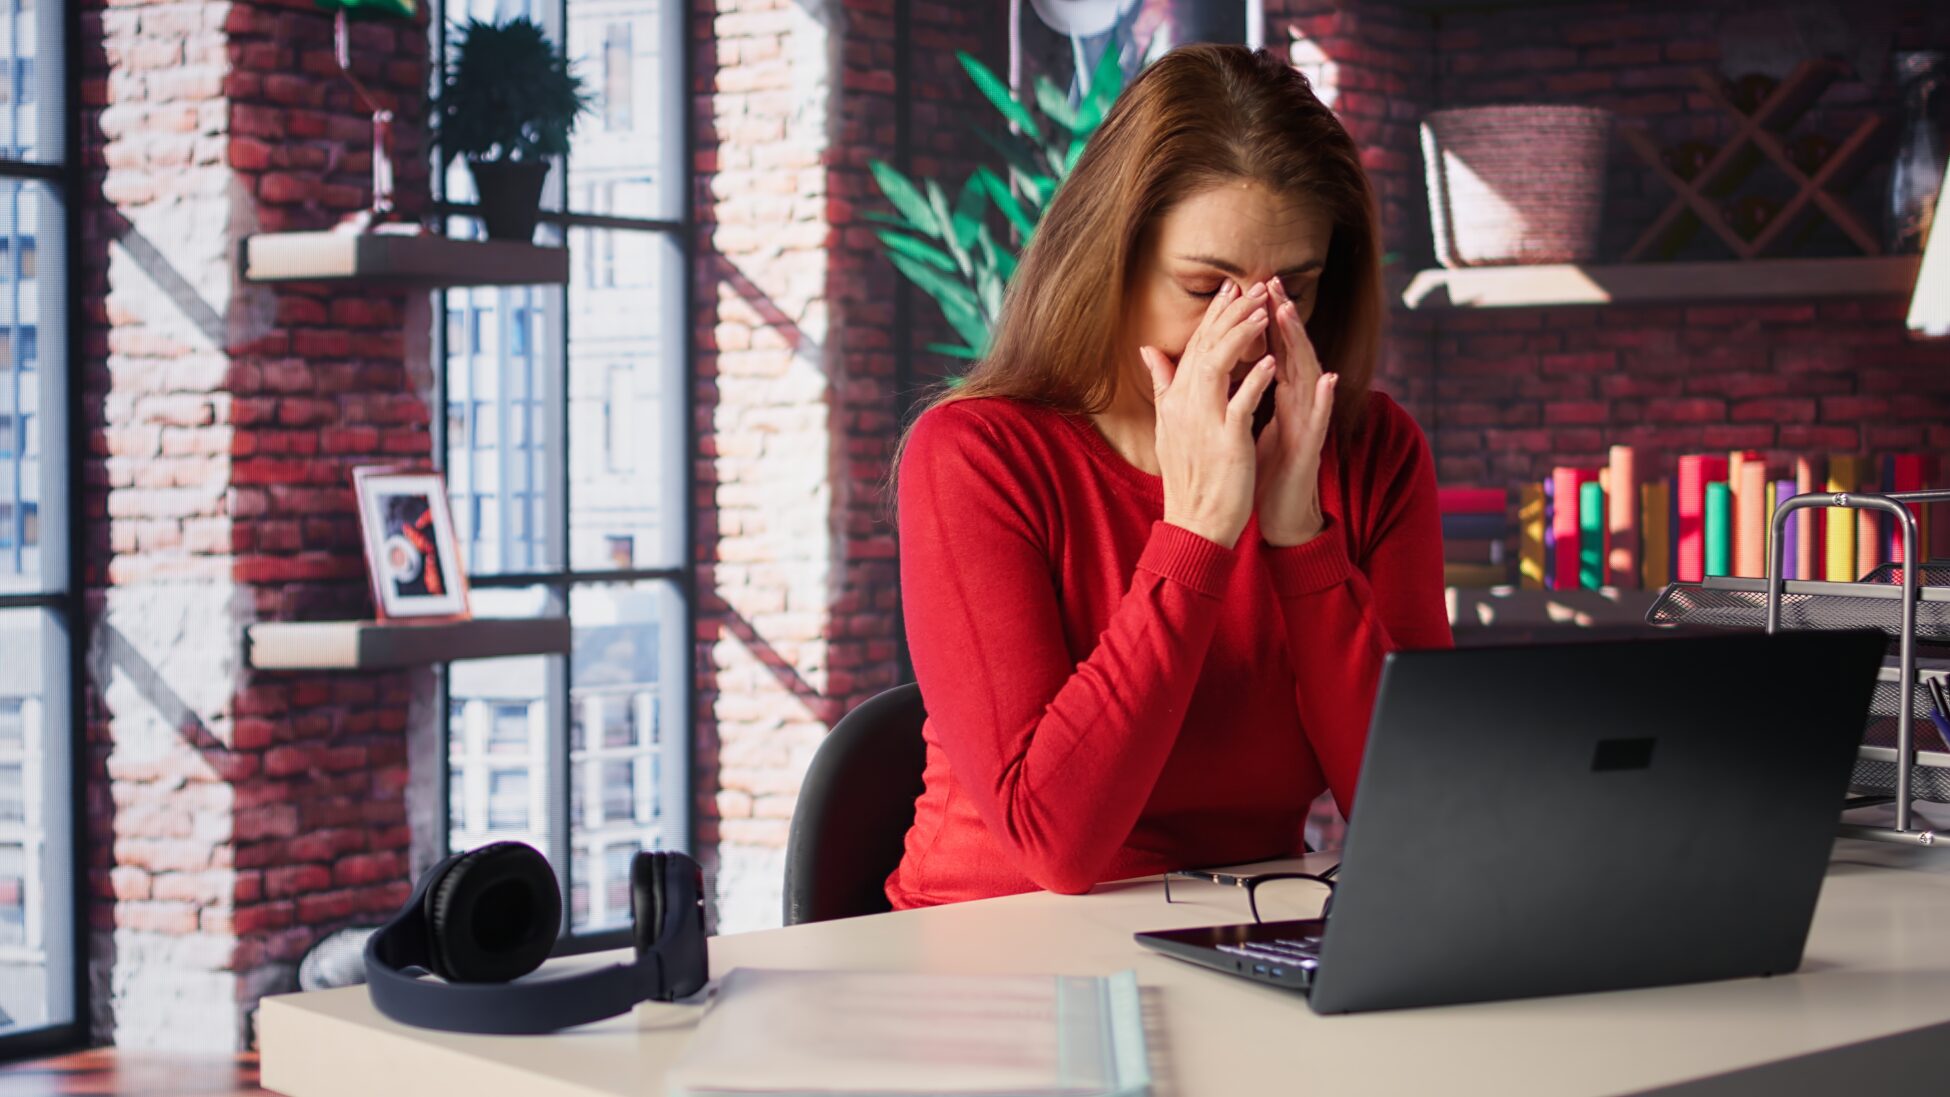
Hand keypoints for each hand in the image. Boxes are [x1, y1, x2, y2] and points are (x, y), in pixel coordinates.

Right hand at [1141, 281, 1280, 548]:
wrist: (1194, 522)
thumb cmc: (1189, 476)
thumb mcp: (1168, 426)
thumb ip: (1163, 385)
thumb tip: (1148, 350)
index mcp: (1176, 400)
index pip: (1194, 347)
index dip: (1212, 316)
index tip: (1228, 288)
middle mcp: (1186, 406)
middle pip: (1206, 348)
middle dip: (1229, 314)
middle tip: (1250, 285)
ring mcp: (1204, 423)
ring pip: (1219, 367)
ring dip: (1241, 336)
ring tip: (1262, 312)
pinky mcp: (1226, 442)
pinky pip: (1240, 404)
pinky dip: (1254, 382)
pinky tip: (1270, 362)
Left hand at [1254, 278, 1336, 546]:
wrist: (1281, 514)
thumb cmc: (1263, 470)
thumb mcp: (1246, 425)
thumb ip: (1240, 393)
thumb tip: (1225, 367)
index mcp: (1279, 398)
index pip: (1272, 350)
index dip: (1263, 320)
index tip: (1250, 287)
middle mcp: (1297, 405)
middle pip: (1292, 353)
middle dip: (1283, 318)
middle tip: (1272, 283)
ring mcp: (1307, 424)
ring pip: (1309, 377)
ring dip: (1302, 347)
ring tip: (1291, 317)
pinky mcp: (1312, 448)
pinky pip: (1321, 420)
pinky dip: (1326, 400)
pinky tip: (1330, 379)